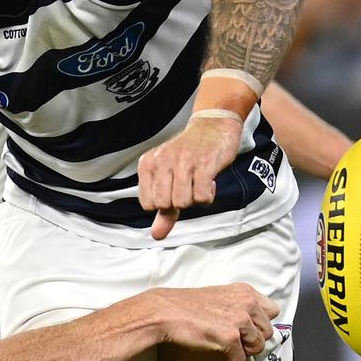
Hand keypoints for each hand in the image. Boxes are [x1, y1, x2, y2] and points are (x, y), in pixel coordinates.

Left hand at [137, 115, 242, 239]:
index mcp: (148, 164)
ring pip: (182, 202)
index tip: (174, 191)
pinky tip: (209, 183)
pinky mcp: (204, 165)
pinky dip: (208, 196)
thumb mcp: (169, 177)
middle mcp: (163, 161)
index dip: (164, 204)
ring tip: (198, 184)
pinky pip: (202, 197)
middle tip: (188, 188)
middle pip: (165, 205)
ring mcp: (183, 162)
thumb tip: (157, 235)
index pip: (148, 204)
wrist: (213, 125)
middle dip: (179, 203)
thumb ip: (163, 210)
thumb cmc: (189, 154)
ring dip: (194, 199)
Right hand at [156, 283, 277, 360]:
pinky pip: (241, 359)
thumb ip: (239, 304)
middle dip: (255, 340)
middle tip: (239, 345)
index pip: (273, 310)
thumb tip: (254, 323)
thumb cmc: (189, 306)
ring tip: (231, 353)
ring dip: (245, 352)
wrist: (166, 312)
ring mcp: (240, 320)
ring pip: (259, 346)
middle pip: (268, 331)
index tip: (250, 330)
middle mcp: (247, 303)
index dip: (262, 322)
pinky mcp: (230, 338)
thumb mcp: (220, 295)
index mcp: (245, 291)